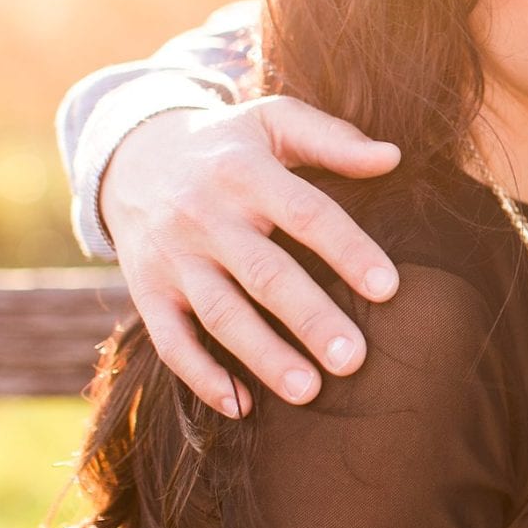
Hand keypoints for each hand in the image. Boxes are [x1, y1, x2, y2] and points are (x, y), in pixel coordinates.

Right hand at [100, 96, 400, 416]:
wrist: (133, 154)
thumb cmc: (230, 143)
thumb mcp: (274, 121)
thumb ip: (334, 139)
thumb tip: (394, 157)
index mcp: (246, 172)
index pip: (306, 214)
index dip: (348, 250)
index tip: (389, 288)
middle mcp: (205, 216)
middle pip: (264, 273)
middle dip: (310, 319)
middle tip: (355, 360)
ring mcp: (173, 257)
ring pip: (220, 314)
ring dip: (263, 356)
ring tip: (309, 392)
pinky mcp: (147, 290)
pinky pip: (171, 340)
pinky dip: (202, 376)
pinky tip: (242, 406)